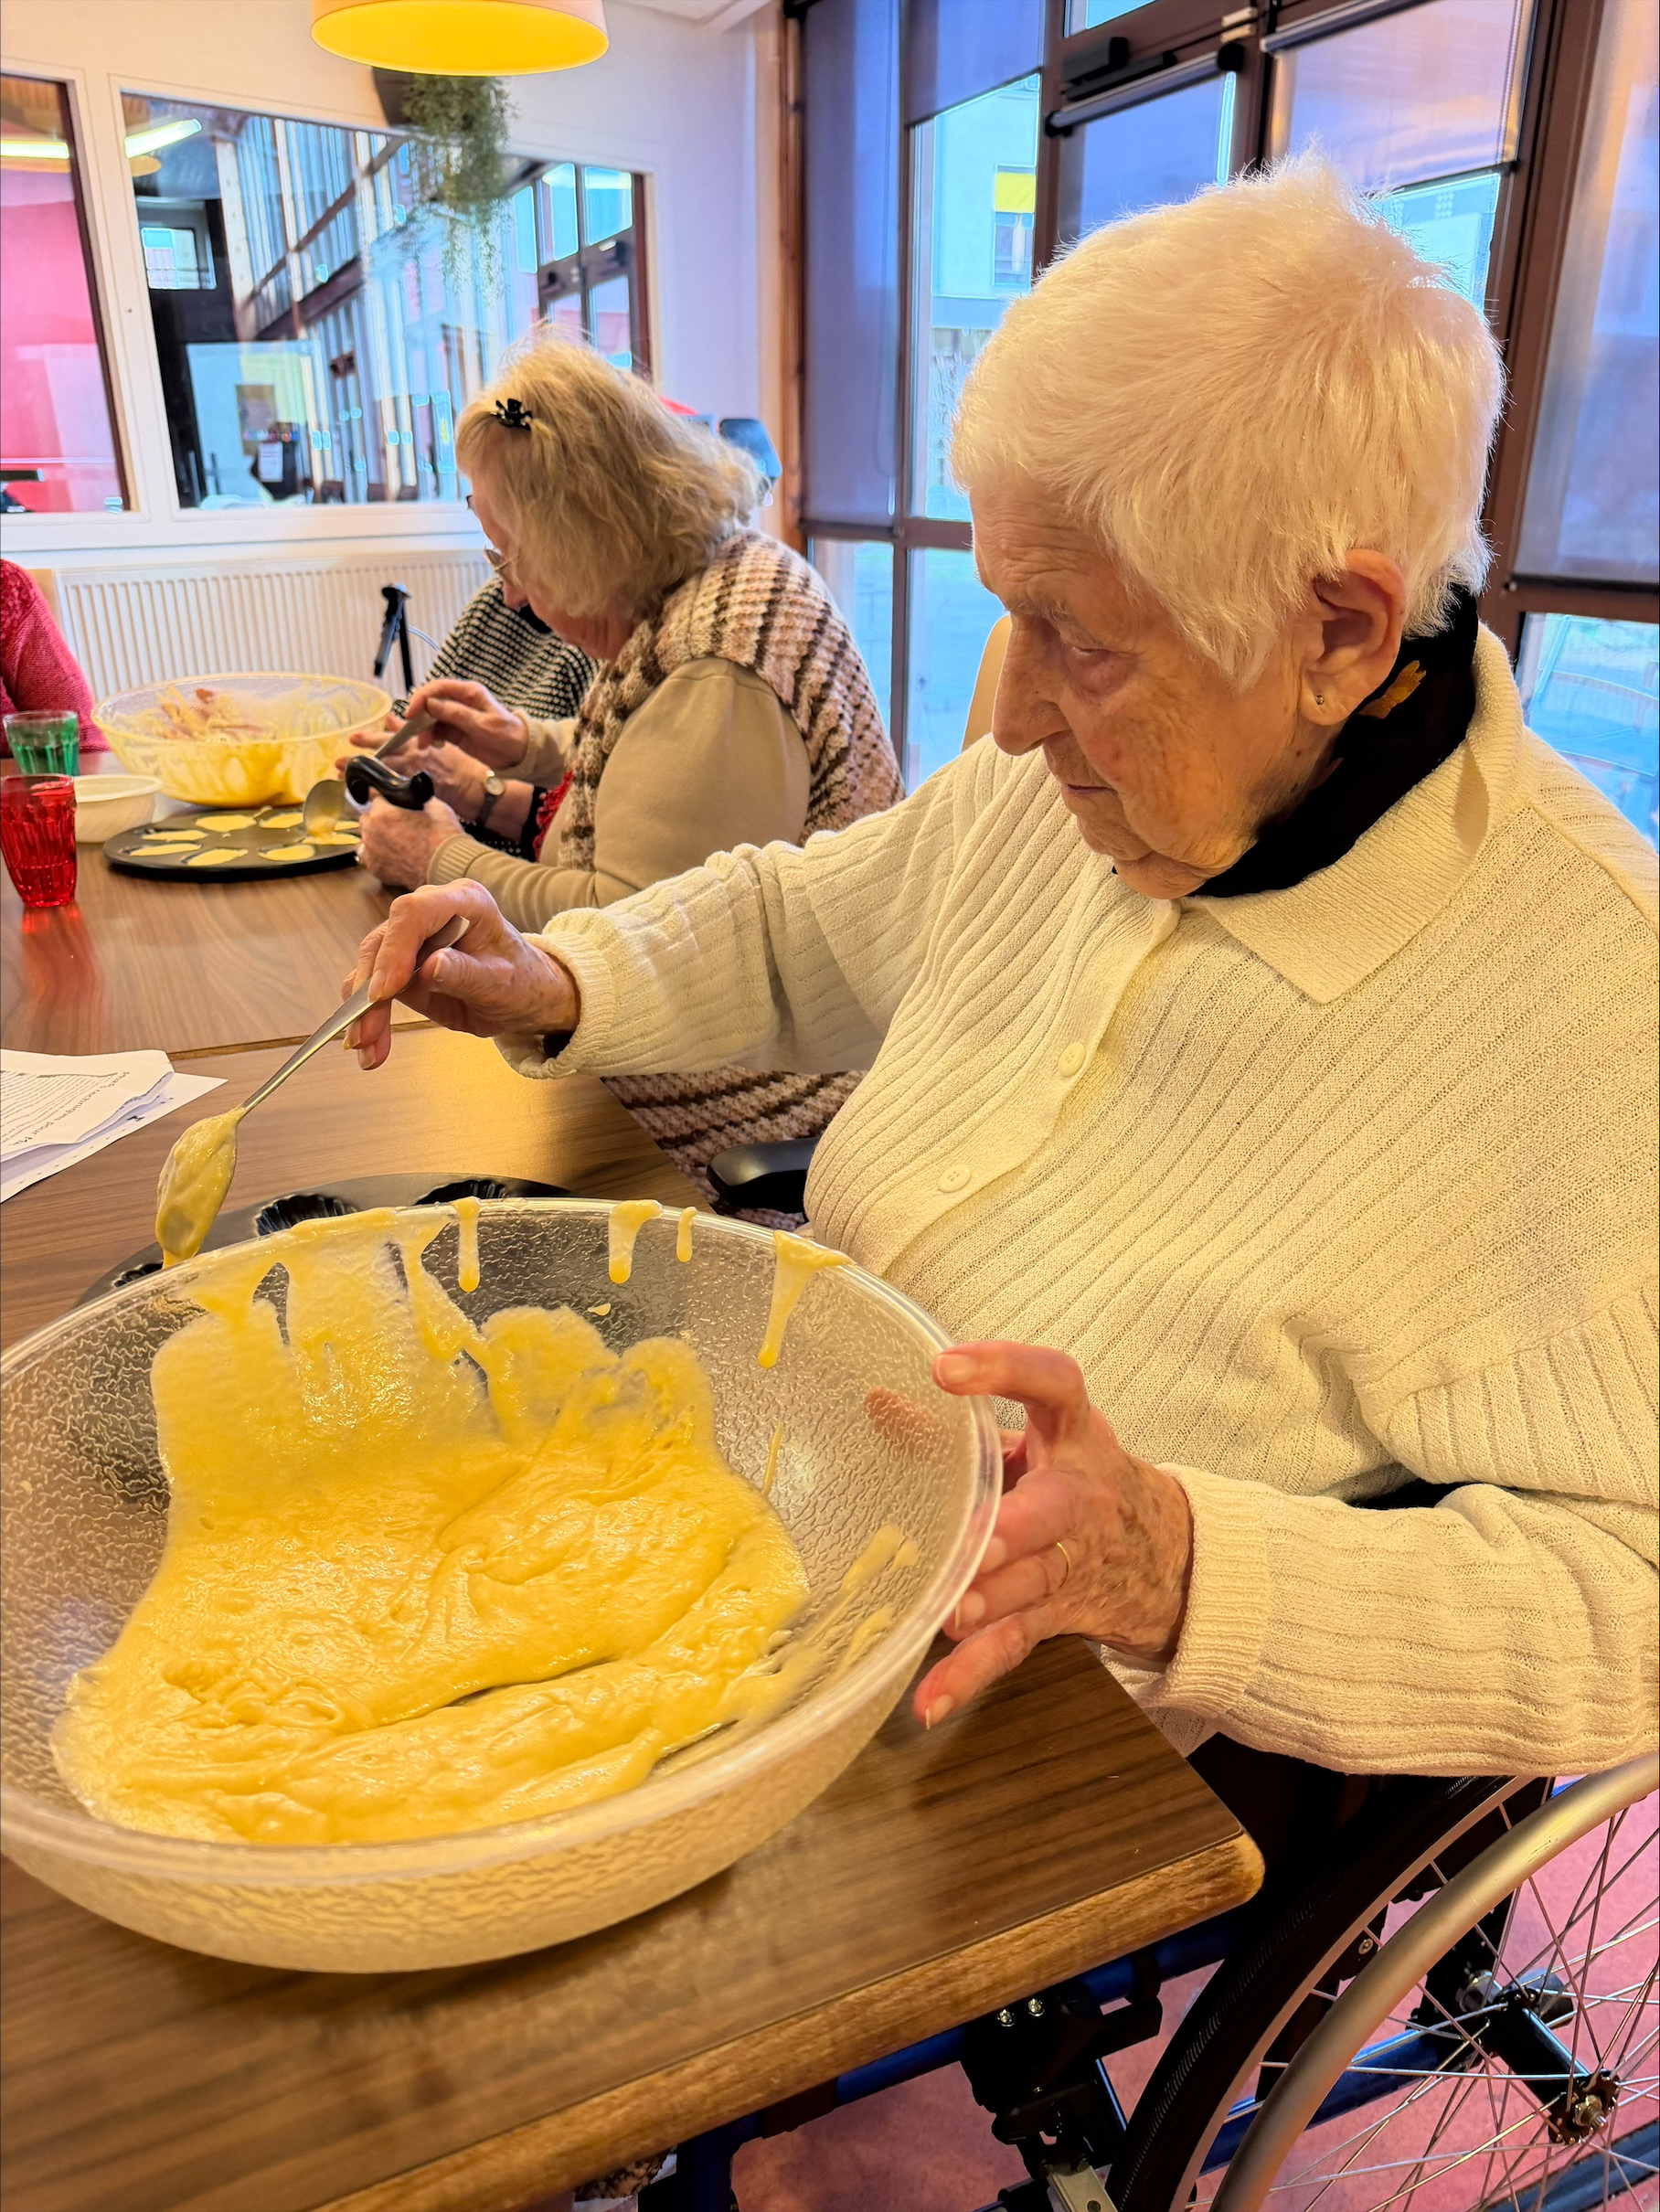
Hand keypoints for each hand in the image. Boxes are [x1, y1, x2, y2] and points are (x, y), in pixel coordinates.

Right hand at [342, 881, 579, 1066]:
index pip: (414, 913)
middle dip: (370, 990)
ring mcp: (412, 936)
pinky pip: (372, 985)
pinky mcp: (399, 962)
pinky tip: (368, 1044)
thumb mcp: (500, 983)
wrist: (521, 996)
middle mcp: (431, 911)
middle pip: (384, 941)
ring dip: (363, 1010)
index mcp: (464, 901)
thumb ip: (466, 974)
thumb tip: (430, 967)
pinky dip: (365, 1015)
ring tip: (367, 1046)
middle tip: (367, 1031)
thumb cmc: (519, 982)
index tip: (385, 991)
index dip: (394, 950)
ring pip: (370, 967)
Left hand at [355, 794, 463, 887]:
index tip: (391, 803)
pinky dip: (376, 854)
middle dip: (378, 818)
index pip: (375, 797)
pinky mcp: (376, 869)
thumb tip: (411, 793)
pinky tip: (390, 854)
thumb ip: (416, 797)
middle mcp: (372, 831)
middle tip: (396, 823)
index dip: (385, 799)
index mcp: (382, 812)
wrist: (447, 866)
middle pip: (367, 817)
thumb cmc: (442, 837)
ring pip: (365, 837)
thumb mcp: (434, 806)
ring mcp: (371, 852)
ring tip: (393, 840)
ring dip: (375, 836)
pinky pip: (368, 857)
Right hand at [402, 678, 529, 768]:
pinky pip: (437, 730)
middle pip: (431, 702)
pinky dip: (430, 736)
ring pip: (431, 718)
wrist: (519, 754)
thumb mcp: (481, 725)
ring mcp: (456, 716)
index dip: (421, 698)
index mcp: (469, 693)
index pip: (438, 688)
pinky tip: (430, 745)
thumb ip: (456, 713)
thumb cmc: (506, 735)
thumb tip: (430, 704)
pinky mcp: (455, 731)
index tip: (411, 714)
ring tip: (424, 745)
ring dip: (424, 729)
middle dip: (420, 716)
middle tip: (415, 733)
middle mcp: (460, 701)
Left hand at [912, 1343, 1192, 1729]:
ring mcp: (1072, 1561)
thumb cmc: (1079, 1479)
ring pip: (1030, 1583)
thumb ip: (961, 1426)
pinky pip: (1011, 1645)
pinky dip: (969, 1676)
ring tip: (949, 1615)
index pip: (1054, 1385)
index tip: (946, 1366)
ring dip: (989, 1601)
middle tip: (977, 1535)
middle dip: (1013, 1523)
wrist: (1168, 1556)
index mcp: (1073, 1433)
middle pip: (1050, 1510)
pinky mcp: (1057, 1614)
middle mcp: (1079, 1497)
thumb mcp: (1037, 1436)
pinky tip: (929, 1701)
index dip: (1006, 1370)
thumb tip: (877, 1399)